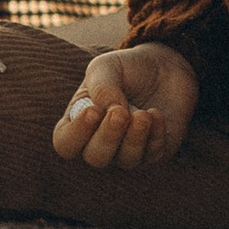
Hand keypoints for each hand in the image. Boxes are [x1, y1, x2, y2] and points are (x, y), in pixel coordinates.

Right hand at [52, 42, 197, 169]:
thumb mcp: (106, 67)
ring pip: (126, 160)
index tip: (93, 111)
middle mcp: (100, 143)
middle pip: (96, 157)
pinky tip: (155, 113)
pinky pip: (153, 155)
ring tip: (143, 114)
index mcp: (79, 123)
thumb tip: (110, 111)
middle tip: (120, 113)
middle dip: (108, 137)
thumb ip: (101, 87)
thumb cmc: (126, 69)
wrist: (163, 67)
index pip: (65, 143)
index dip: (76, 133)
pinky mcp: (155, 152)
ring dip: (134, 138)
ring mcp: (128, 151)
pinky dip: (155, 136)